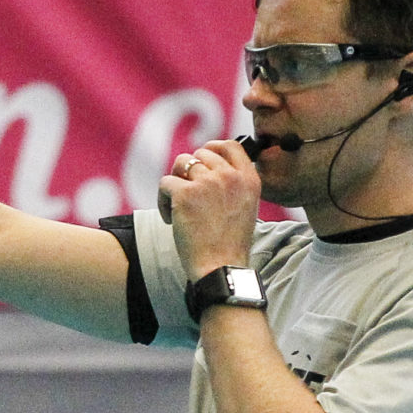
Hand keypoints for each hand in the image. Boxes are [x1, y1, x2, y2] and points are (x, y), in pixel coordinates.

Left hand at [158, 140, 260, 279]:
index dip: (212, 147)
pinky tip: (171, 219)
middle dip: (189, 171)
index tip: (202, 158)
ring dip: (176, 185)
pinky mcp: (185, 193)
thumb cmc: (229, 244)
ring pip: (180, 164)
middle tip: (189, 198)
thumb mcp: (244, 207)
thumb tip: (207, 165)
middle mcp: (230, 176)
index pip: (231, 145)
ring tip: (178, 209)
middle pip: (200, 154)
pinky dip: (163, 200)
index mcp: (249, 179)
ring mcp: (207, 182)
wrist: (221, 268)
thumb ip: (232, 184)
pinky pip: (165, 182)